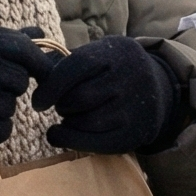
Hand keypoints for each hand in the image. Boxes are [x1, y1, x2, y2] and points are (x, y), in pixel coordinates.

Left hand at [31, 35, 183, 154]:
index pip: (77, 65)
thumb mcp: (97, 55)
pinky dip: (72, 140)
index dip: (52, 85)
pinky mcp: (136, 133)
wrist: (161, 88)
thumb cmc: (114, 70)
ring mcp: (135, 107)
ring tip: (69, 117)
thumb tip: (35, 68)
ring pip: (88, 122)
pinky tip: (60, 134)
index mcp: (116, 51)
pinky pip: (98, 143)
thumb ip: (64, 61)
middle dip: (63, 104)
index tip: (38, 101)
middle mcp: (130, 77)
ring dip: (69, 123)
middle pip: (81, 97)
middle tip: (61, 106)